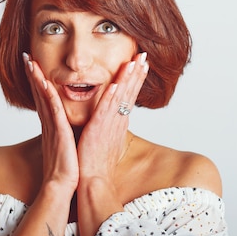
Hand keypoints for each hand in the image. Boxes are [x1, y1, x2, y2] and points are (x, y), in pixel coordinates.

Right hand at [23, 53, 78, 193]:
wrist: (63, 186)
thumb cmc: (66, 169)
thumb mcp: (65, 146)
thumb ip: (65, 134)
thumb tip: (69, 128)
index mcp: (52, 126)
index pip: (44, 99)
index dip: (38, 82)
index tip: (34, 67)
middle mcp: (49, 124)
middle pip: (39, 94)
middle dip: (33, 75)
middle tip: (26, 57)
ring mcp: (51, 127)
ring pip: (43, 97)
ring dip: (36, 79)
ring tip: (30, 62)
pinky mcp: (57, 132)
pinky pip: (52, 108)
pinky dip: (48, 93)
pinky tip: (44, 81)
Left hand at [77, 52, 148, 179]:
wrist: (93, 180)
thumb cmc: (96, 162)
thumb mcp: (106, 138)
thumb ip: (110, 124)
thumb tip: (113, 116)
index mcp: (118, 121)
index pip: (130, 95)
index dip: (136, 78)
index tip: (142, 62)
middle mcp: (117, 121)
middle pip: (130, 92)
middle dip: (137, 72)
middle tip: (143, 54)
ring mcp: (109, 125)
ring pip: (121, 98)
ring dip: (127, 79)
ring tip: (133, 62)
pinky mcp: (98, 131)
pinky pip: (106, 112)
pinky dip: (110, 98)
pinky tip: (114, 85)